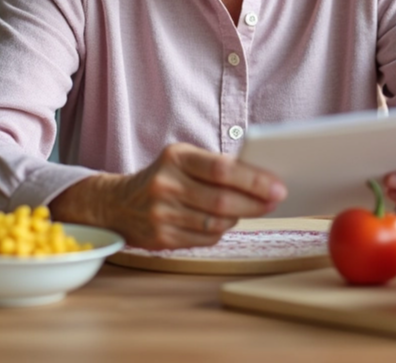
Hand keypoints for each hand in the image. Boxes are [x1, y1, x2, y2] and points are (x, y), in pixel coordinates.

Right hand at [52, 143, 285, 249]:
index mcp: (175, 158)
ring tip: (250, 209)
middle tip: (276, 200)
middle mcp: (165, 185)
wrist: (117, 203)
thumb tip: (262, 179)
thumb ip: (216, 166)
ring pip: (217, 222)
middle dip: (255, 203)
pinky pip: (205, 238)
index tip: (278, 186)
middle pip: (222, 200)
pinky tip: (224, 222)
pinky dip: (221, 231)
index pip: (222, 169)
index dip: (254, 180)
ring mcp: (161, 214)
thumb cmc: (163, 177)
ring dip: (239, 217)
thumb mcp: (182, 159)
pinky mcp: (162, 238)